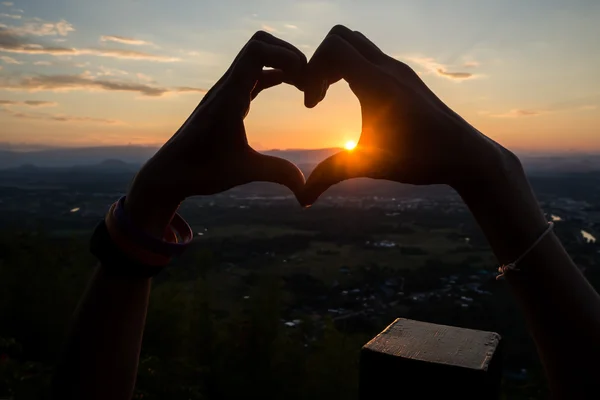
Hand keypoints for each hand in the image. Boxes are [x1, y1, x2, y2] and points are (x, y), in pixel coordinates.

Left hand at [125, 32, 306, 234]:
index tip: (305, 82)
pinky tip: (289, 87)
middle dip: (289, 54)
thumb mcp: (242, 172)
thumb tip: (306, 188)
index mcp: (229, 97)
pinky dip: (275, 73)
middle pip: (259, 43)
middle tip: (307, 80)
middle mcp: (226, 87)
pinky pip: (254, 73)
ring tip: (304, 85)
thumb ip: (276, 173)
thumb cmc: (200, 171)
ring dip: (282, 62)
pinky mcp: (227, 99)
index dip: (287, 57)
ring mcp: (225, 91)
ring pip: (256, 56)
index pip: (258, 51)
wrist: (169, 173)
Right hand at [300, 25, 518, 205]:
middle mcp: (389, 68)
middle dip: (320, 62)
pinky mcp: (406, 77)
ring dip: (336, 64)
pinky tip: (356, 101)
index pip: (333, 48)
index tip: (313, 106)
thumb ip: (332, 176)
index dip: (312, 71)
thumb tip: (303, 200)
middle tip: (317, 96)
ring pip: (357, 44)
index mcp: (377, 83)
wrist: (467, 155)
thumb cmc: (421, 159)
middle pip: (341, 36)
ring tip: (330, 97)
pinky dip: (353, 69)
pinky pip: (370, 57)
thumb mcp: (371, 165)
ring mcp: (399, 70)